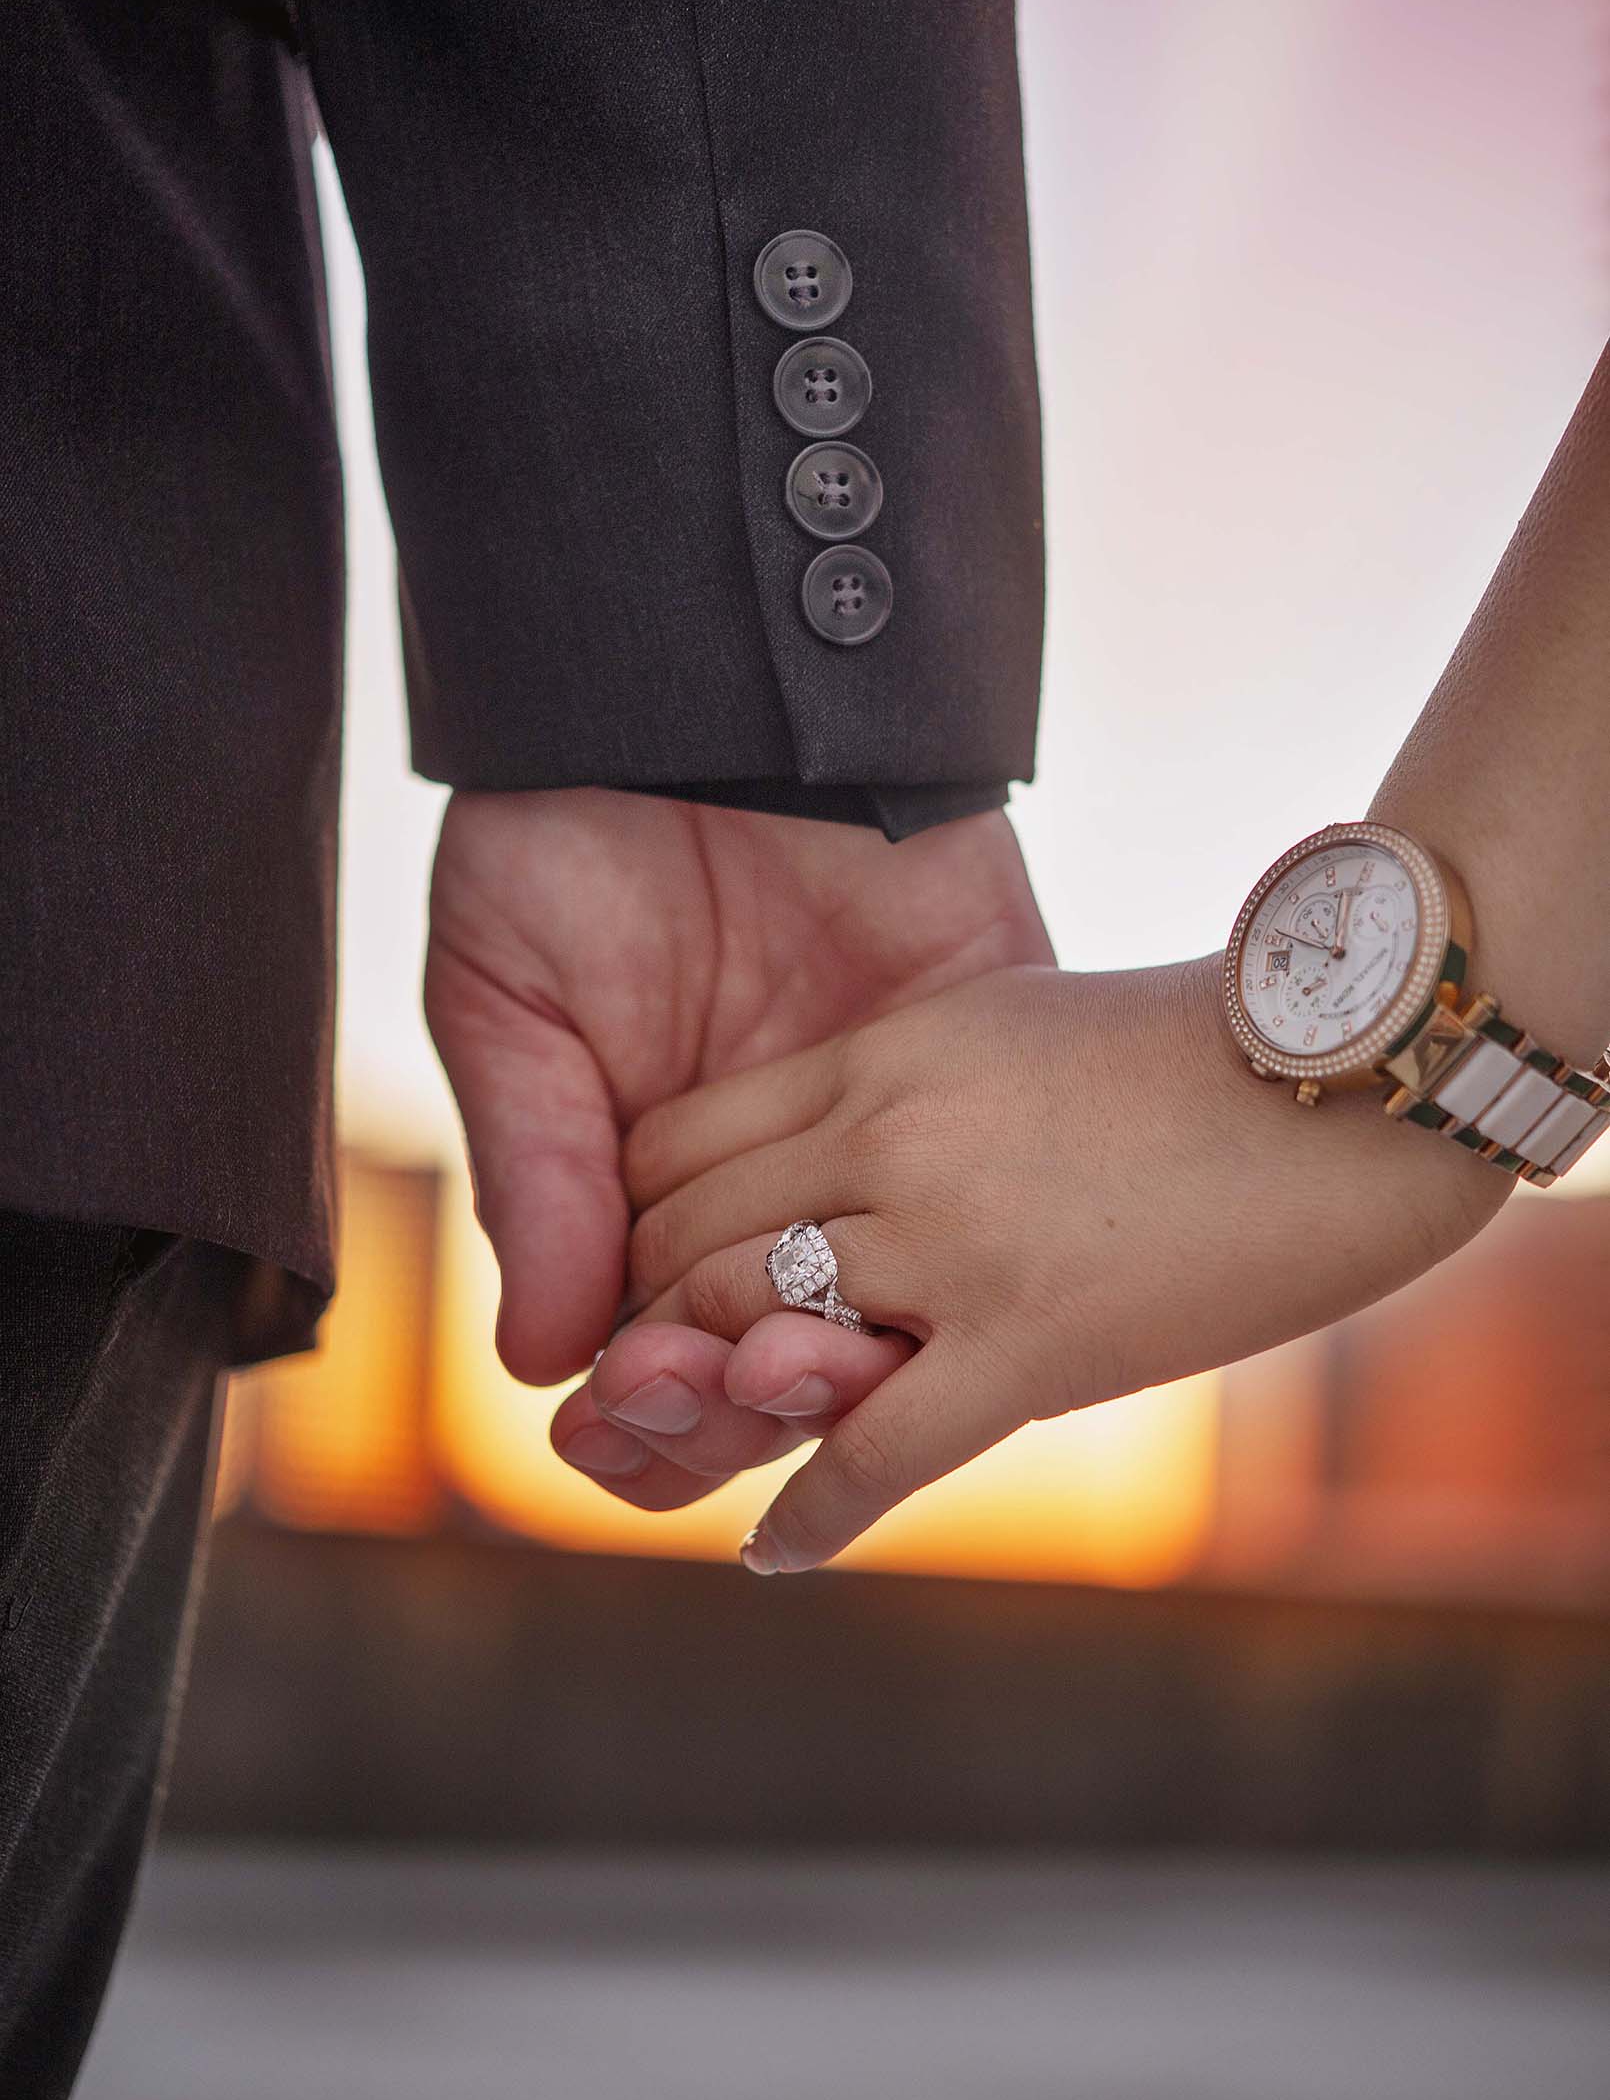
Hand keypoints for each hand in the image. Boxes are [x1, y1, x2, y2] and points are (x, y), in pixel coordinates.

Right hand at [423, 789, 1052, 1501]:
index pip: (660, 1363)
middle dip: (729, 1418)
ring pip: (898, 1323)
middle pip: (779, 1375)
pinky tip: (888, 1298)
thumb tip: (545, 1361)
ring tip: (782, 1361)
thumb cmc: (569, 841)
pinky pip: (1004, 1201)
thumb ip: (540, 1175)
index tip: (610, 1406)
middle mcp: (788, 1195)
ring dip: (837, 1372)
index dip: (635, 1416)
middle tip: (694, 1385)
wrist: (691, 681)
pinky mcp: (993, 1061)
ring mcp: (897, 1144)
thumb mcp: (512, 1009)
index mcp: (661, 1200)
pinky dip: (958, 1272)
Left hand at [615, 955, 1512, 1570]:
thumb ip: (909, 1077)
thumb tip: (842, 1128)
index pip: (680, 1143)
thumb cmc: (1195, 1045)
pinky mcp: (1028, 1343)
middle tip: (624, 1386)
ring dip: (696, 1403)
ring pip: (746, 1330)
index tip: (632, 1273)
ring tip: (680, 1453)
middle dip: (639, 1321)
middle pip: (688, 1241)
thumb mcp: (1009, 1022)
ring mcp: (950, 1242)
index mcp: (881, 1053)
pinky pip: (875, 1451)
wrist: (1346, 1080)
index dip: (633, 1219)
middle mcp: (887, 1138)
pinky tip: (770, 1552)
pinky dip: (809, 1514)